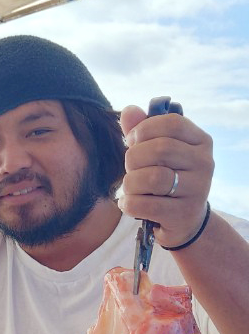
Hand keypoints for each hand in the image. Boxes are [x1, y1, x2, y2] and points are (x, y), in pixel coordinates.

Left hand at [119, 104, 213, 248]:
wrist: (184, 222)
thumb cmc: (167, 180)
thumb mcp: (158, 154)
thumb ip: (143, 132)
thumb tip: (128, 111)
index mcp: (201, 142)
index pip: (172, 123)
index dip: (144, 130)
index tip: (132, 142)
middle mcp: (204, 164)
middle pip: (159, 150)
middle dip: (133, 158)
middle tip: (130, 169)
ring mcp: (196, 190)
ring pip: (151, 178)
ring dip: (130, 183)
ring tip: (129, 188)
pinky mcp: (182, 215)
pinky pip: (144, 205)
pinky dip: (128, 204)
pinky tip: (128, 204)